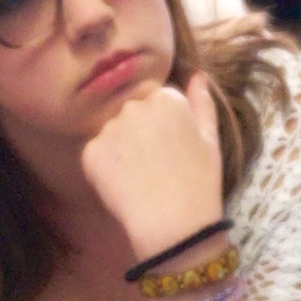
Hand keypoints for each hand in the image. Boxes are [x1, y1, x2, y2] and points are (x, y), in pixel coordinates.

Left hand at [83, 72, 227, 261]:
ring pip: (111, 131)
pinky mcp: (90, 152)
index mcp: (166, 97)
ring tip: (138, 175)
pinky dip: (104, 166)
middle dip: (138, 129)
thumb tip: (197, 75)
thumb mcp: (210, 139)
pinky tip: (123, 185)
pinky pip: (95, 152)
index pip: (155, 98)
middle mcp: (134, 105)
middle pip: (130, 111)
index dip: (161, 123)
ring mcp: (109, 128)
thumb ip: (202, 102)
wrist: (174, 225)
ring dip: (119, 147)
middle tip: (153, 163)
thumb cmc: (200, 183)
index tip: (169, 146)